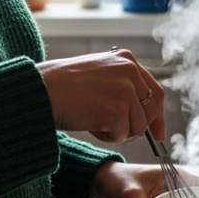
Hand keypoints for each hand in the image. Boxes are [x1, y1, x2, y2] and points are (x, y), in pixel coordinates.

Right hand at [37, 48, 164, 142]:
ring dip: (117, 132)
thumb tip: (146, 115)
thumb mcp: (99, 75)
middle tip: (113, 131)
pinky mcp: (116, 109)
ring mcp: (124, 90)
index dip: (157, 116)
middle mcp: (130, 71)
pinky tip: (89, 125)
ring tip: (93, 121)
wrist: (40, 90)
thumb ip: (122, 87)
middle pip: (150, 112)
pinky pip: (121, 135)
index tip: (157, 134)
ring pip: (137, 127)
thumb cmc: (62, 87)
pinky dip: (106, 137)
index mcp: (127, 60)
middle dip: (136, 128)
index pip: (155, 91)